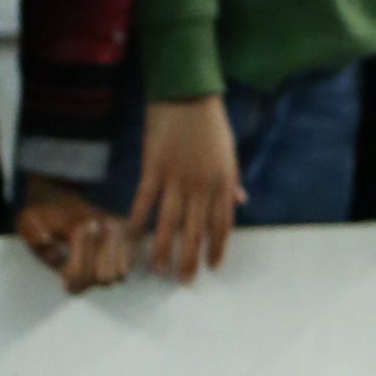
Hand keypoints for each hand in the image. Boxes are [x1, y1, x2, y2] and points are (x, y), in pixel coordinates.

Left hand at [15, 178, 136, 292]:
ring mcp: (120, 228)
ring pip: (117, 274)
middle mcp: (105, 226)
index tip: (64, 280)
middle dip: (87, 281)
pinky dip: (115, 269)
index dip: (71, 283)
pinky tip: (102, 263)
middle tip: (76, 274)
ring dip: (102, 277)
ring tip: (88, 268)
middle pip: (102, 277)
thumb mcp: (27, 223)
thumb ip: (33, 235)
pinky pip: (128, 265)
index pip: (81, 272)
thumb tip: (50, 245)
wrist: (58, 192)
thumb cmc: (42, 214)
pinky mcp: (130, 230)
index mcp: (80, 226)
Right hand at [129, 93, 242, 280]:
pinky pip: (144, 201)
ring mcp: (176, 178)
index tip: (212, 267)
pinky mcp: (153, 167)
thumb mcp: (230, 153)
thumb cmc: (211, 123)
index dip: (217, 248)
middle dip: (190, 259)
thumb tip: (242, 202)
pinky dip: (138, 222)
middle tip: (184, 282)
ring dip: (162, 249)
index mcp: (223, 183)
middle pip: (196, 231)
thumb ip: (233, 181)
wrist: (186, 94)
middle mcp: (201, 185)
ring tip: (157, 271)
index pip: (222, 224)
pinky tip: (132, 239)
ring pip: (170, 223)